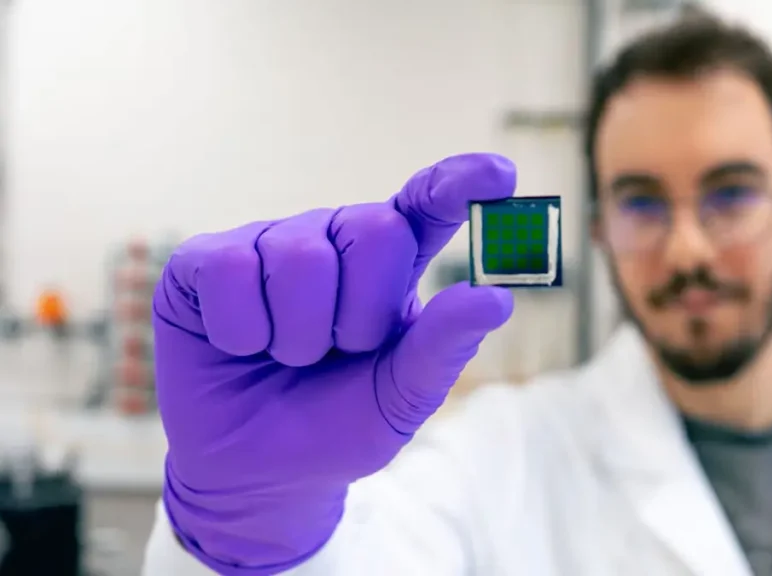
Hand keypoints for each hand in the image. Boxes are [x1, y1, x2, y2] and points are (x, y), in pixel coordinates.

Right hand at [154, 154, 515, 573]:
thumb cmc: (333, 427)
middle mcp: (334, 239)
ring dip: (297, 335)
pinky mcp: (207, 259)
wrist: (251, 472)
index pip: (428, 205)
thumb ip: (442, 348)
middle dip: (361, 315)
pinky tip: (239, 345)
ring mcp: (270, 243)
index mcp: (390, 267)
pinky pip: (233, 272)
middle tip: (336, 353)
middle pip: (373, 230)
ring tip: (284, 355)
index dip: (461, 183)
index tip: (499, 175)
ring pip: (300, 257)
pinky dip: (242, 333)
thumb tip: (495, 299)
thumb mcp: (399, 399)